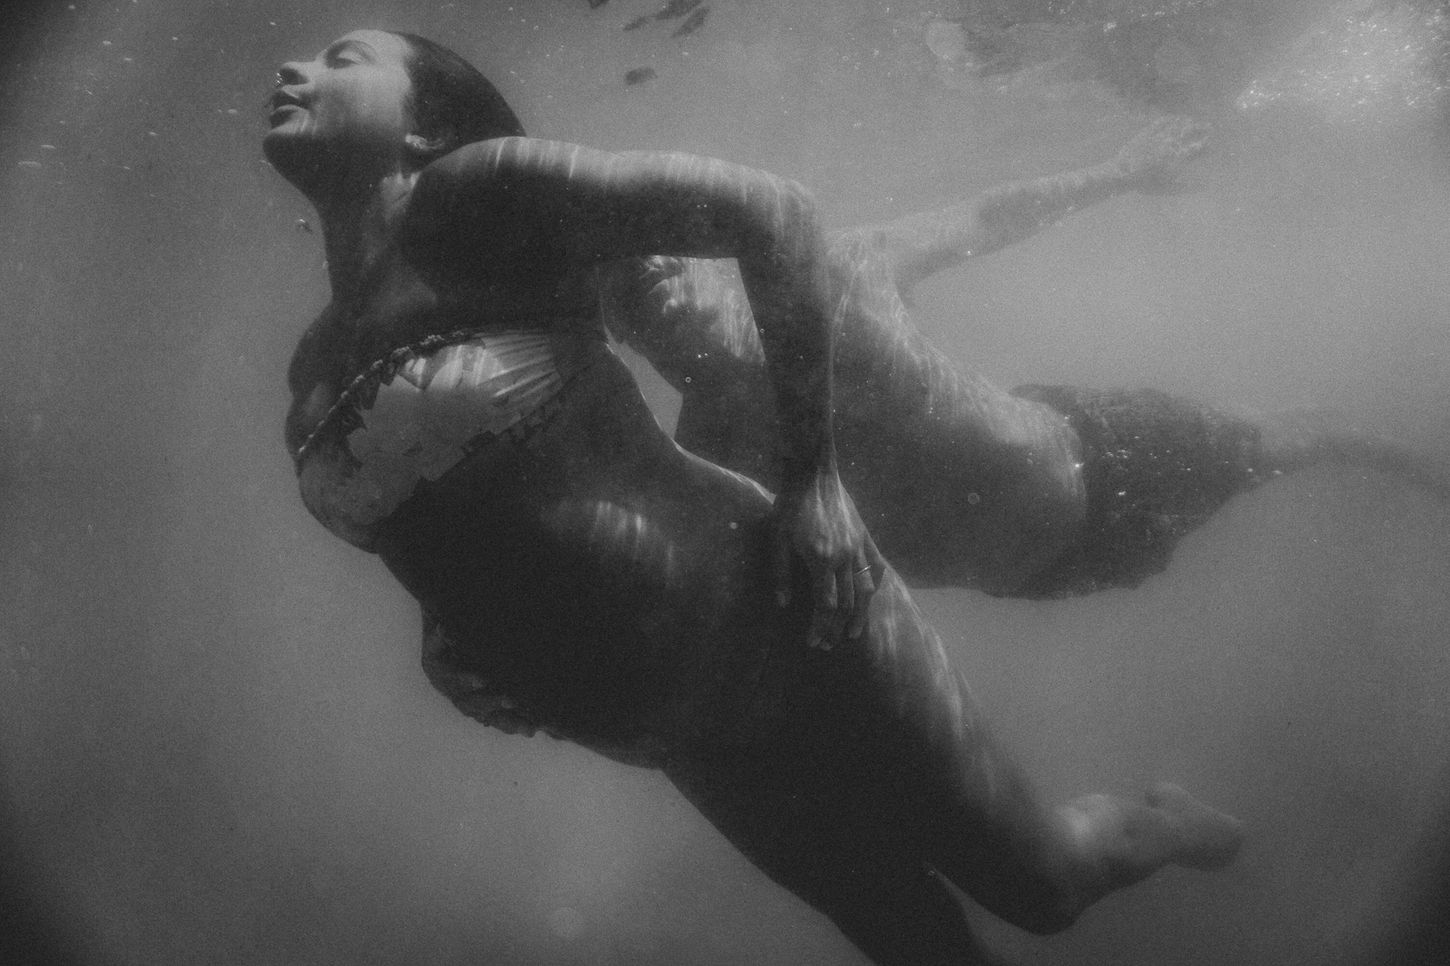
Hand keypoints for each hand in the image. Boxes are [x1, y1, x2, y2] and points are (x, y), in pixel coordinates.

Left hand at [771, 468, 885, 649]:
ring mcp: (858, 547)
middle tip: (828, 645)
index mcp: (820, 559)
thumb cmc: (790, 505)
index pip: (825, 605)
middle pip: (846, 603)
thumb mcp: (776, 539)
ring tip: (852, 632)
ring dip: (859, 614)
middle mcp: (843, 557)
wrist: (813, 472)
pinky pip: (876, 566)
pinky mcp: (864, 536)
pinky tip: (870, 597)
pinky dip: (875, 585)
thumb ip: (780, 574)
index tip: (813, 642)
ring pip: (865, 589)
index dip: (820, 627)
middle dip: (836, 627)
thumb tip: (783, 605)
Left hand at [1115, 114, 1209, 188]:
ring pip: (1178, 124)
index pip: (1199, 147)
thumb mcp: (1169, 188)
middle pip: (1191, 130)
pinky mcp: (1148, 131)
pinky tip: (1174, 117)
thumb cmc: (1147, 183)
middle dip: (1202, 127)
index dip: (1207, 144)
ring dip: (1188, 121)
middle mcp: (1172, 142)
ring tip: (1193, 120)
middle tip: (1209, 126)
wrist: (1123, 173)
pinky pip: (1162, 121)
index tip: (1211, 143)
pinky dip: (1171, 118)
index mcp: (1179, 156)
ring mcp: (1160, 135)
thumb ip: (1188, 187)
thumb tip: (1206, 185)